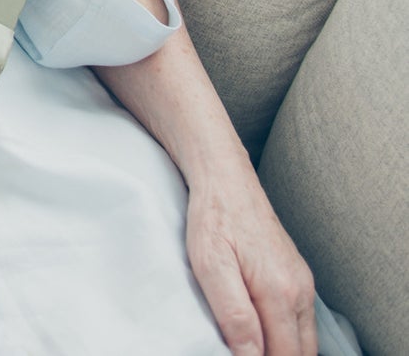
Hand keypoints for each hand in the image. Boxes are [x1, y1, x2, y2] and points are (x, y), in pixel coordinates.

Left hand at [185, 172, 315, 355]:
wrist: (225, 177)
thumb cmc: (213, 217)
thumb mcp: (210, 264)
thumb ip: (234, 314)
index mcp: (280, 292)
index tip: (236, 355)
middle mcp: (300, 290)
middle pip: (300, 353)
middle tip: (241, 351)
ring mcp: (302, 283)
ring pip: (304, 340)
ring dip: (283, 351)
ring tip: (249, 345)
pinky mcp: (297, 276)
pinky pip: (300, 321)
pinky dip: (287, 335)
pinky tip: (262, 332)